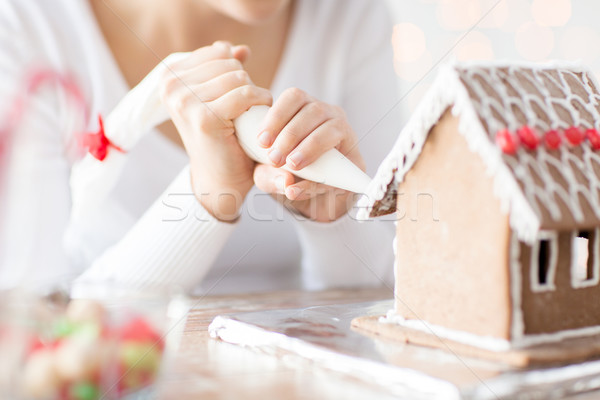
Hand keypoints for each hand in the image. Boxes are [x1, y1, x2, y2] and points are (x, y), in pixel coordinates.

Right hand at [159, 41, 271, 220]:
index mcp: (169, 75)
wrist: (219, 179)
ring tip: (248, 116)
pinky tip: (257, 119)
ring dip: (254, 95)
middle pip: (230, 63)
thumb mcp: (220, 96)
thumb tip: (241, 49)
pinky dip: (260, 104)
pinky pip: (246, 95)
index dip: (236, 72)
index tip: (233, 97)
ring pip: (239, 77)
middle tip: (242, 111)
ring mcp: (184, 102)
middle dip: (245, 84)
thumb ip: (227, 69)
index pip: (219, 52)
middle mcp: (170, 86)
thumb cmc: (222, 136)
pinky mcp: (204, 118)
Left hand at [252, 88, 365, 221]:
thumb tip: (287, 184)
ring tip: (292, 165)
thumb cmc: (286, 174)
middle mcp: (326, 113)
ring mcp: (344, 132)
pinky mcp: (356, 157)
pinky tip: (305, 187)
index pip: (293, 97)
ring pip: (331, 128)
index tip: (262, 141)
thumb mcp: (270, 174)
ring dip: (309, 147)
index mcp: (302, 107)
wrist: (313, 196)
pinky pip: (344, 159)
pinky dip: (323, 174)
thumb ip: (269, 177)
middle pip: (312, 111)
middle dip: (291, 135)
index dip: (276, 116)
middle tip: (274, 158)